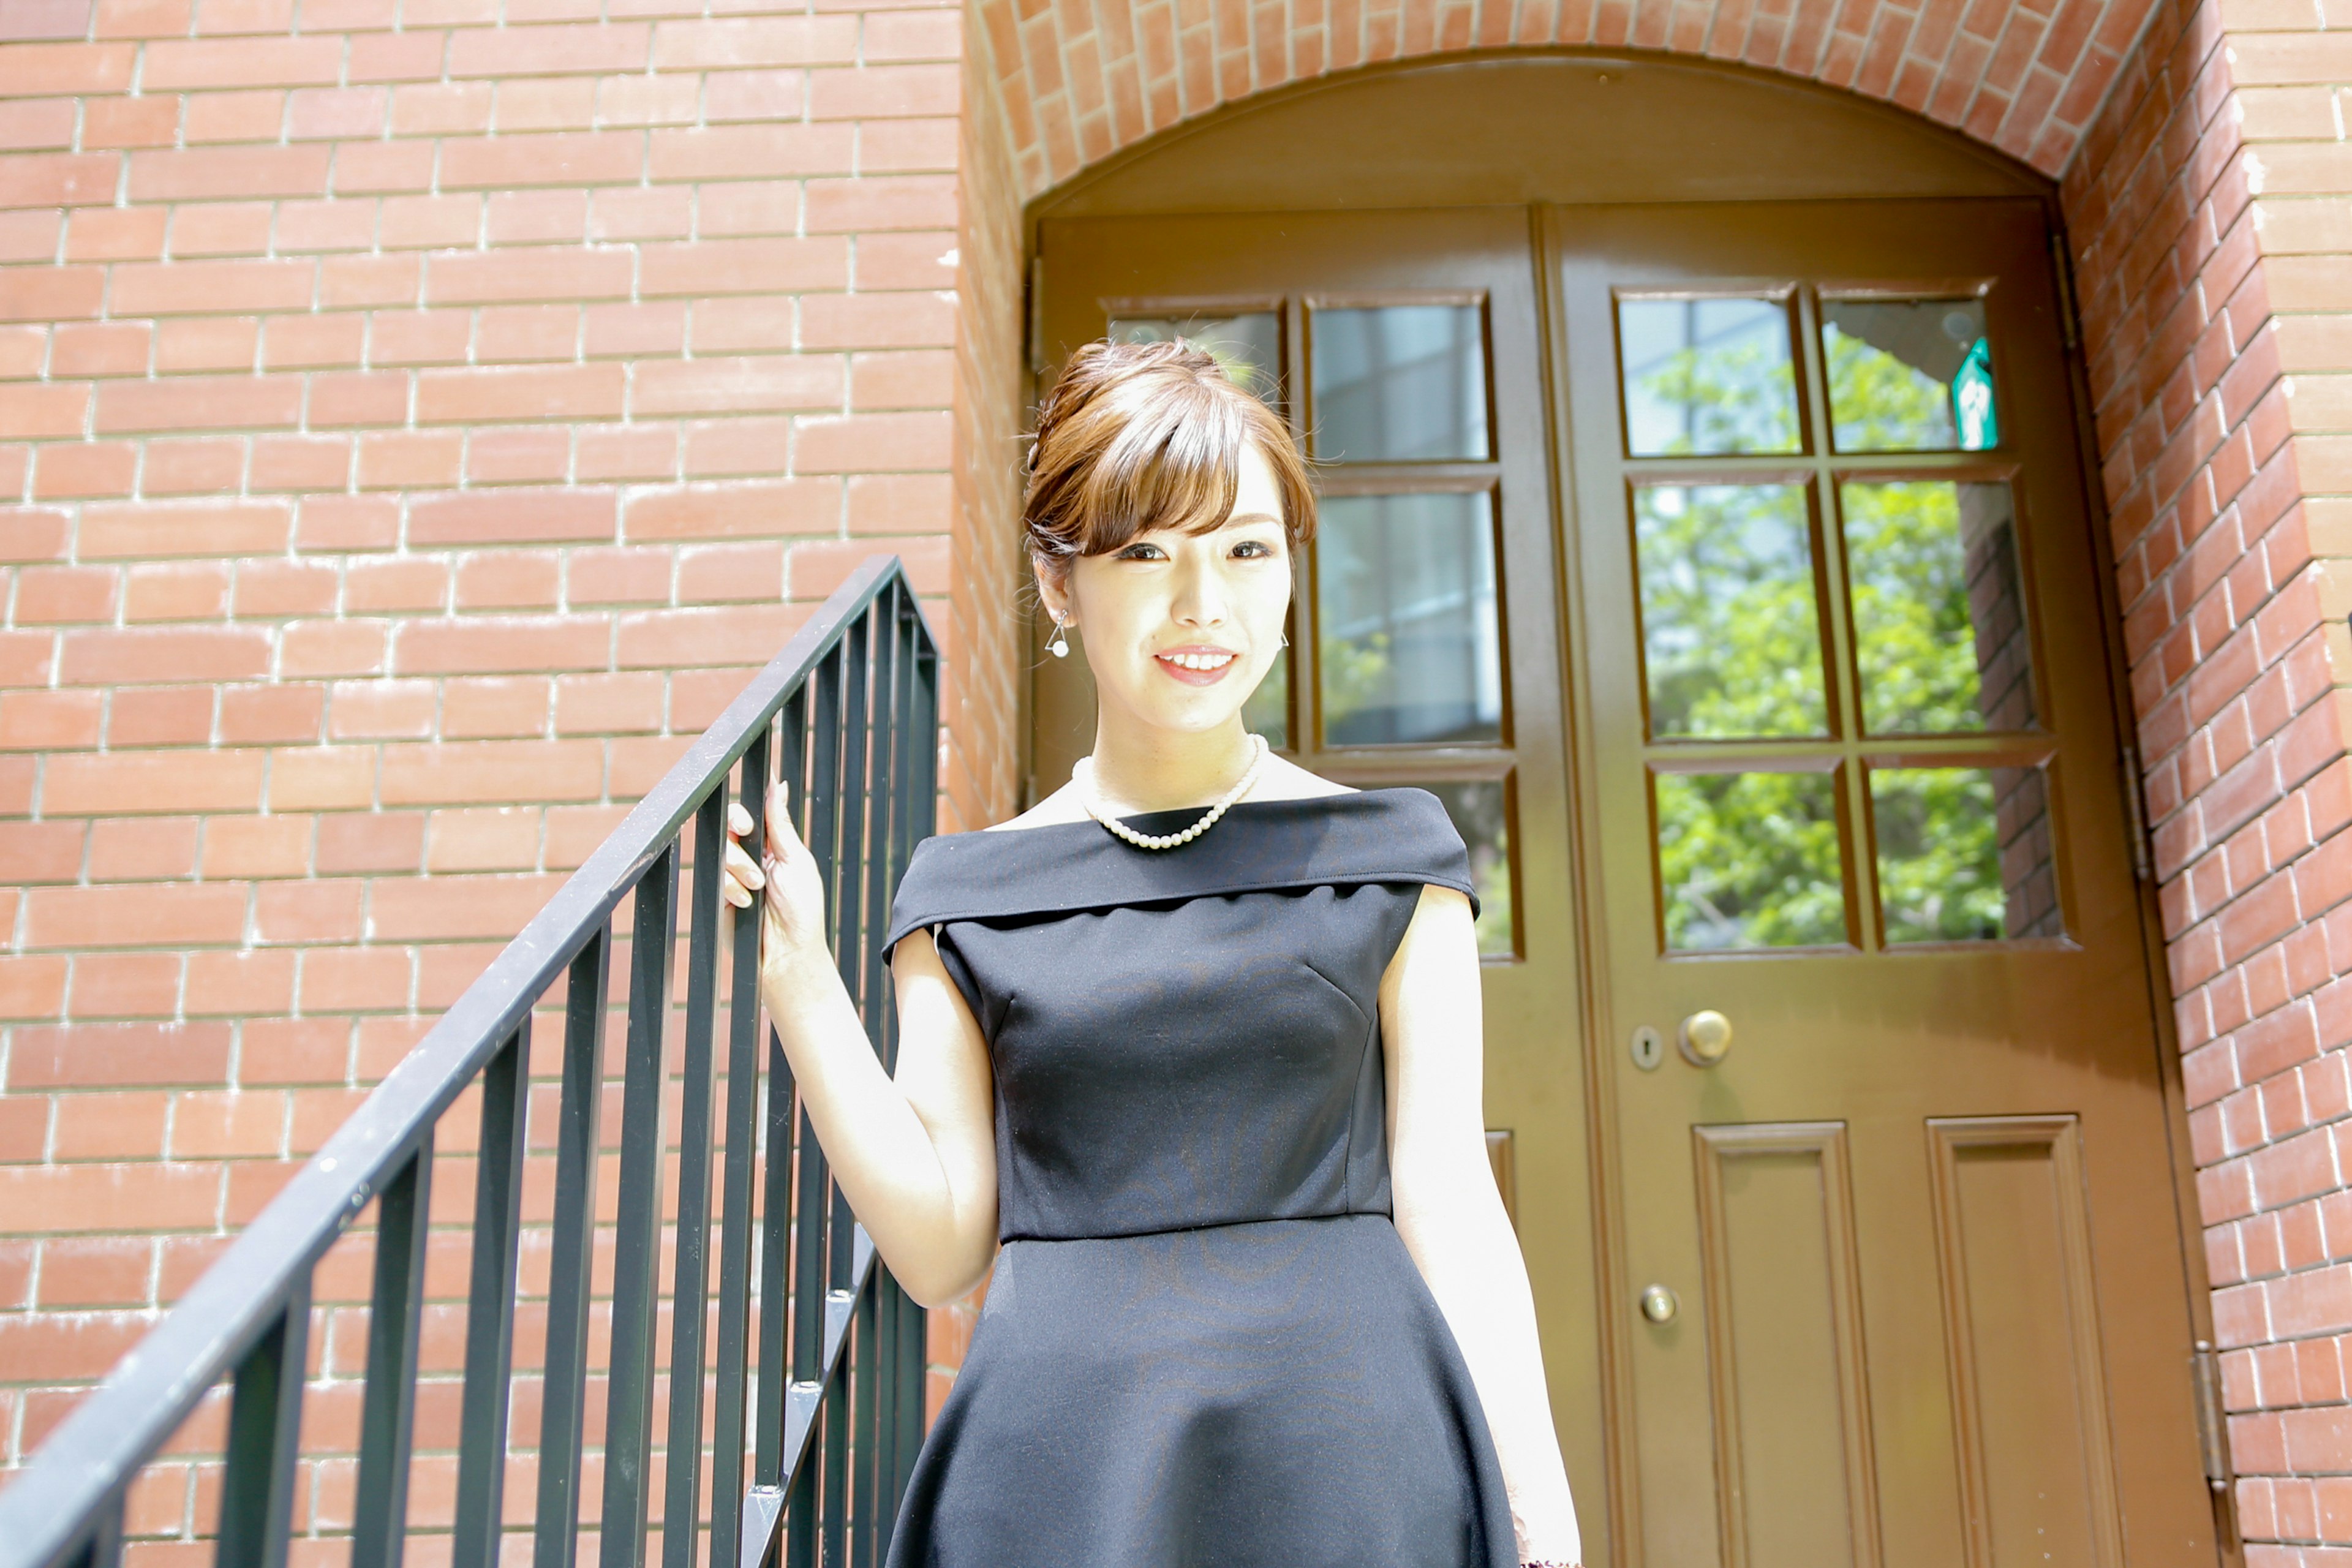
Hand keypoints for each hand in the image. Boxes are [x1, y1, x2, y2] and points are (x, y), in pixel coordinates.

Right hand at [721, 781, 830, 974]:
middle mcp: (752, 856)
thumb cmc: (801, 909)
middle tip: (752, 843)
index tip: (750, 815)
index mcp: (774, 844)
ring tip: (758, 887)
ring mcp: (734, 875)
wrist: (786, 952)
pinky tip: (745, 903)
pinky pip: (715, 876)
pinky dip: (731, 888)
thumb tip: (777, 785)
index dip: (747, 809)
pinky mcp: (720, 893)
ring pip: (721, 849)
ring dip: (740, 867)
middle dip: (740, 832)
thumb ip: (780, 823)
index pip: (753, 814)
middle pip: (730, 825)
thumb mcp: (795, 859)